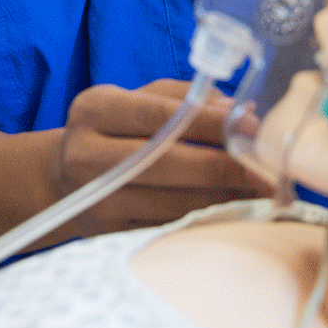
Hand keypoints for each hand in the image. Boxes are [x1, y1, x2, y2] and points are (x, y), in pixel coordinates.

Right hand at [57, 79, 269, 233]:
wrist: (63, 180)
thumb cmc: (112, 131)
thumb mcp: (135, 100)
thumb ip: (183, 96)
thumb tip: (237, 110)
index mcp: (94, 109)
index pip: (159, 114)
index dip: (210, 122)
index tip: (251, 126)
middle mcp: (87, 152)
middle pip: (166, 161)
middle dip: (223, 166)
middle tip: (265, 169)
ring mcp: (96, 196)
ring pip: (171, 200)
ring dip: (222, 197)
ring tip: (260, 192)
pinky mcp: (109, 231)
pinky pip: (167, 225)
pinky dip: (204, 218)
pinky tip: (233, 210)